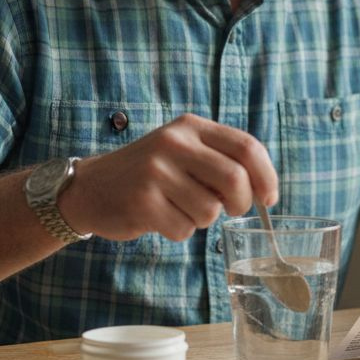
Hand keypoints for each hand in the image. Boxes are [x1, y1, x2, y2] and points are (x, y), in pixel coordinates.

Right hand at [58, 113, 277, 241]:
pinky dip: (180, 232)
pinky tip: (161, 218)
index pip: (246, 147)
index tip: (269, 198)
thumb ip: (220, 161)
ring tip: (182, 209)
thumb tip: (263, 190)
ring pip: (210, 210)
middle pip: (234, 179)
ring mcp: (155, 171)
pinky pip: (183, 229)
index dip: (267, 176)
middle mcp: (173, 143)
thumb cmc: (149, 174)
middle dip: (241, 203)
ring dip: (203, 220)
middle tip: (233, 211)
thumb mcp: (183, 151)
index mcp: (190, 127)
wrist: (91, 187)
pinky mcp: (141, 201)